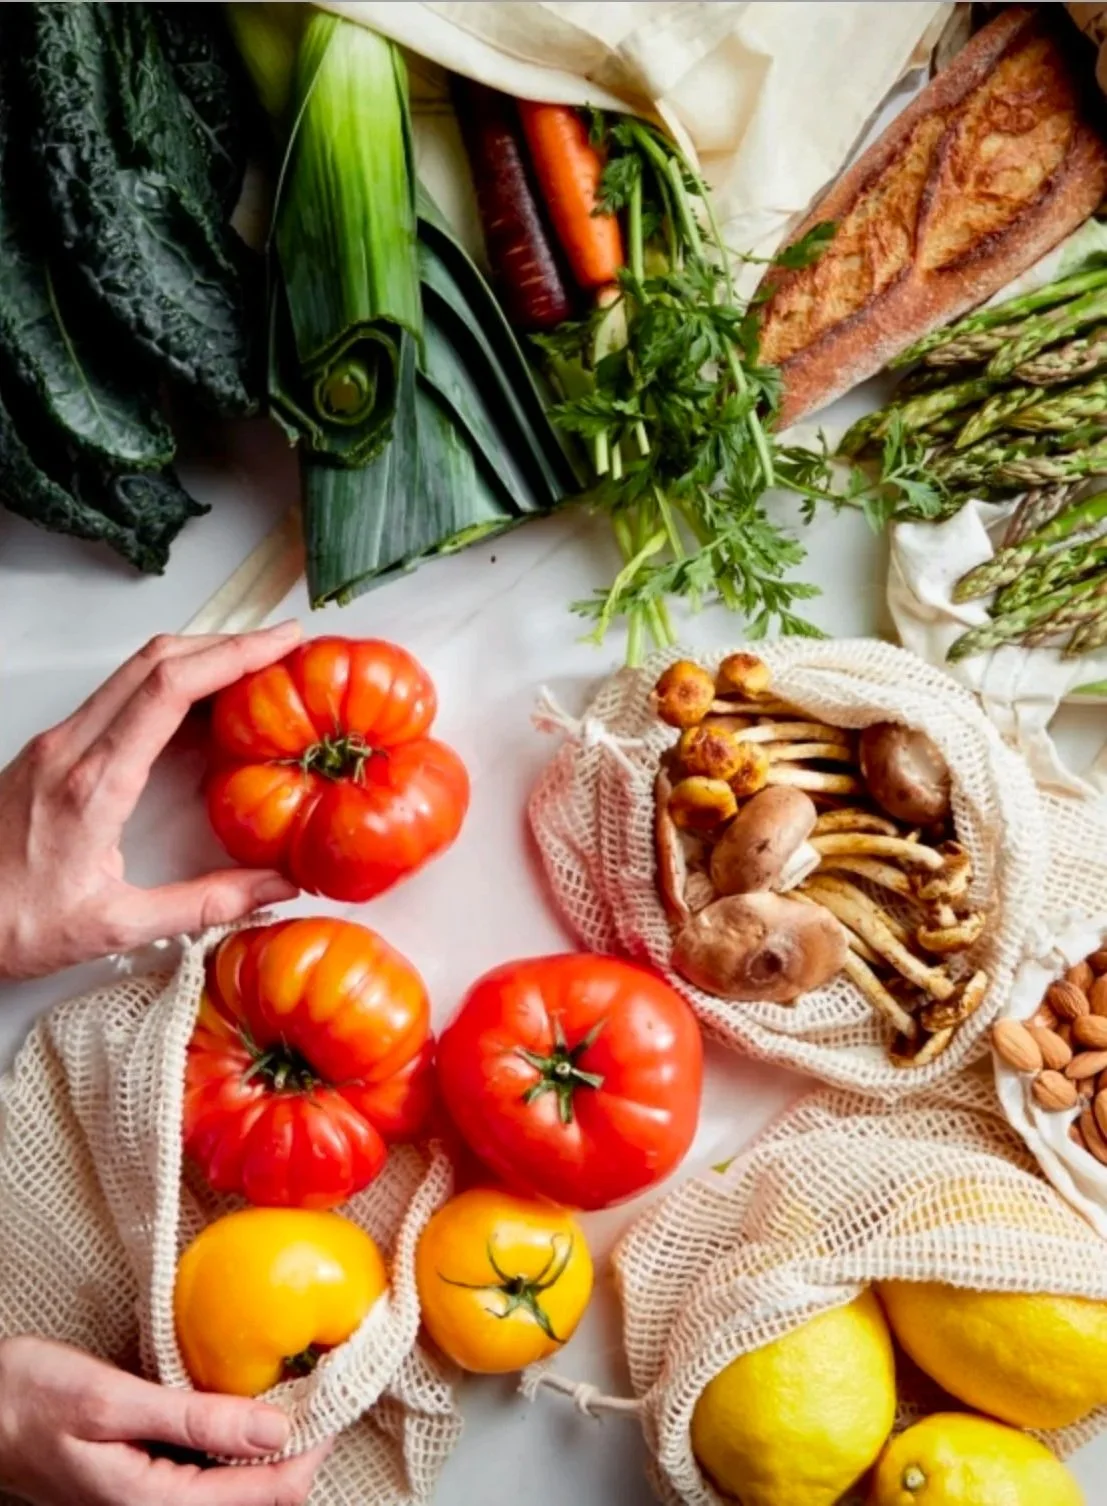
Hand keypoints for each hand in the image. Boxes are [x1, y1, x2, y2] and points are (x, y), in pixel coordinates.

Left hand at [0, 625, 303, 980]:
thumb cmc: (15, 924)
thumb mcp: (118, 926)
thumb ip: (205, 904)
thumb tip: (277, 886)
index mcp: (94, 784)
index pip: (170, 689)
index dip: (233, 655)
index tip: (280, 643)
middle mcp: (70, 748)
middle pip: (155, 659)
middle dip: (225, 642)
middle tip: (280, 646)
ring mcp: (56, 743)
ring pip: (133, 670)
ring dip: (195, 657)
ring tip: (250, 668)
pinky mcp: (50, 751)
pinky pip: (116, 694)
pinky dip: (166, 683)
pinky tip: (196, 707)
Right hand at [0, 1336, 330, 1505]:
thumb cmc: (31, 1403)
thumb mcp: (113, 1402)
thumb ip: (195, 1419)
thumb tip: (275, 1427)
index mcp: (154, 1505)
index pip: (267, 1495)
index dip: (311, 1452)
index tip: (338, 1401)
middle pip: (261, 1499)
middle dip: (300, 1451)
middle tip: (327, 1390)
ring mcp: (154, 1501)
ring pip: (241, 1489)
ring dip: (275, 1447)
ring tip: (300, 1393)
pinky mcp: (148, 1484)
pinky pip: (214, 1476)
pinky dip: (242, 1443)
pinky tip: (250, 1406)